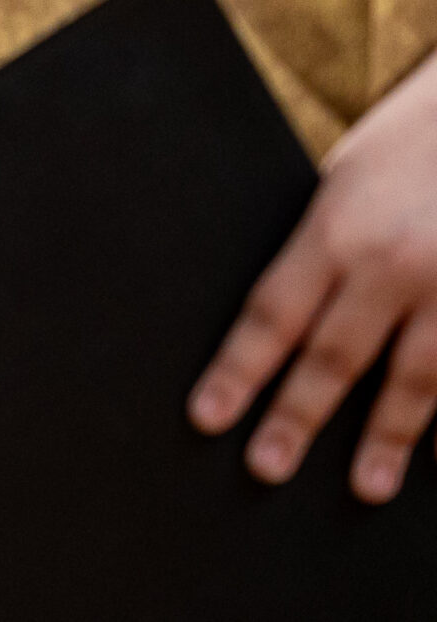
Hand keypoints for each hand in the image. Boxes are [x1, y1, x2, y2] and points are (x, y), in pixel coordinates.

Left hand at [188, 52, 436, 502]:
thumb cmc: (412, 138)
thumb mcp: (346, 176)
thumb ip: (323, 242)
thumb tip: (286, 308)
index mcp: (336, 229)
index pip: (270, 314)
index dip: (236, 371)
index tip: (207, 417)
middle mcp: (393, 265)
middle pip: (334, 358)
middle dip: (296, 418)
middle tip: (265, 468)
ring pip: (416, 381)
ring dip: (389, 439)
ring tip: (364, 486)